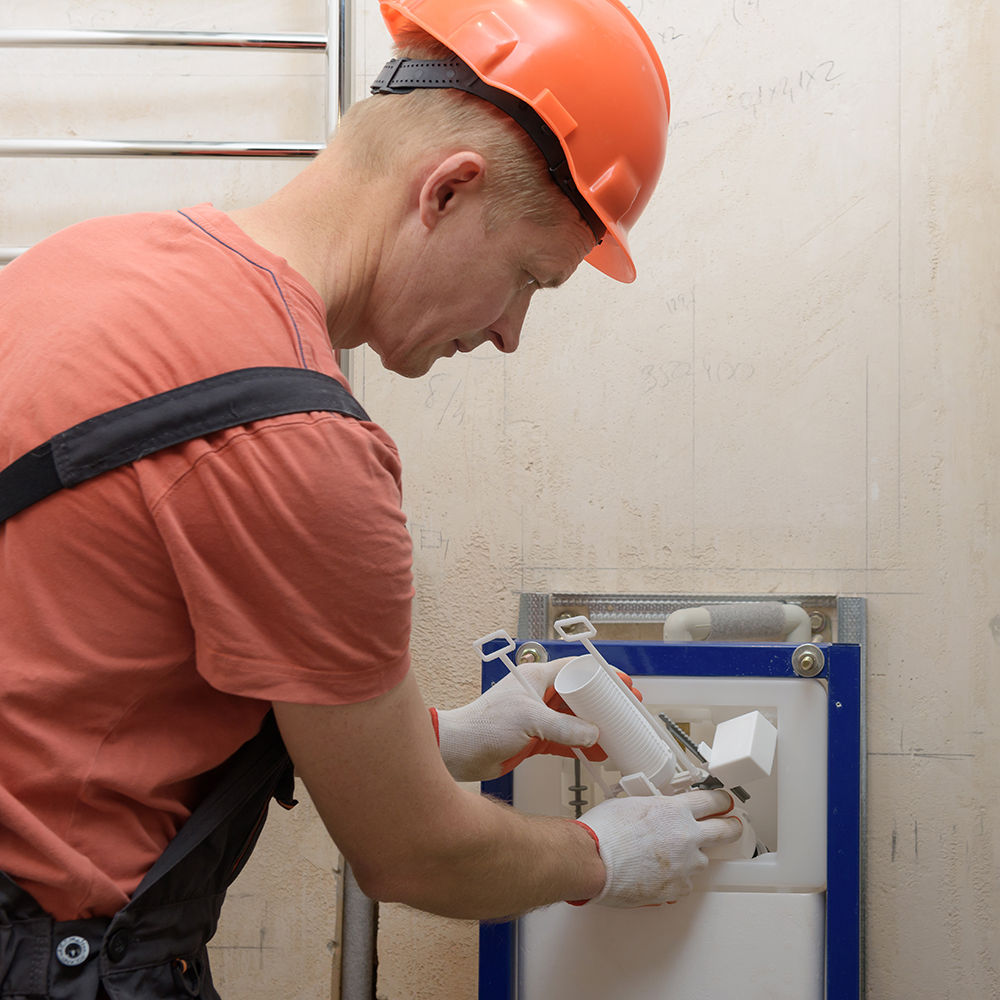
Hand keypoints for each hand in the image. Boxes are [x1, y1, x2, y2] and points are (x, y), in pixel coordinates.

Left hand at [435, 657, 610, 780]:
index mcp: (537, 678)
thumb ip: (564, 728)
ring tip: (619, 735)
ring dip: (596, 728)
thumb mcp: (530, 720)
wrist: (459, 751)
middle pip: (581, 696)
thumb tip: (593, 733)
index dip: (602, 675)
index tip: (623, 684)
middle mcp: (540, 695)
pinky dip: (583, 747)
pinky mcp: (536, 739)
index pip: (577, 669)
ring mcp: (539, 718)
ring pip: (576, 720)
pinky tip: (598, 753)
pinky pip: (567, 741)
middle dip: (605, 704)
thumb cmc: (482, 724)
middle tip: (627, 712)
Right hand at [575, 789, 741, 906]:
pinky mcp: (677, 888)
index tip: (725, 802)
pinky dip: (676, 879)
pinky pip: (685, 883)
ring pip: (701, 860)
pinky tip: (659, 875)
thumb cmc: (603, 832)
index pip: (711, 801)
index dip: (721, 800)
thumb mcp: (631, 804)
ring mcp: (685, 864)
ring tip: (670, 858)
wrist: (592, 860)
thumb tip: (657, 814)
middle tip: (733, 826)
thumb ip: (654, 809)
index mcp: (674, 811)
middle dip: (731, 827)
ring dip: (691, 857)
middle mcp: (686, 836)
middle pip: (724, 830)